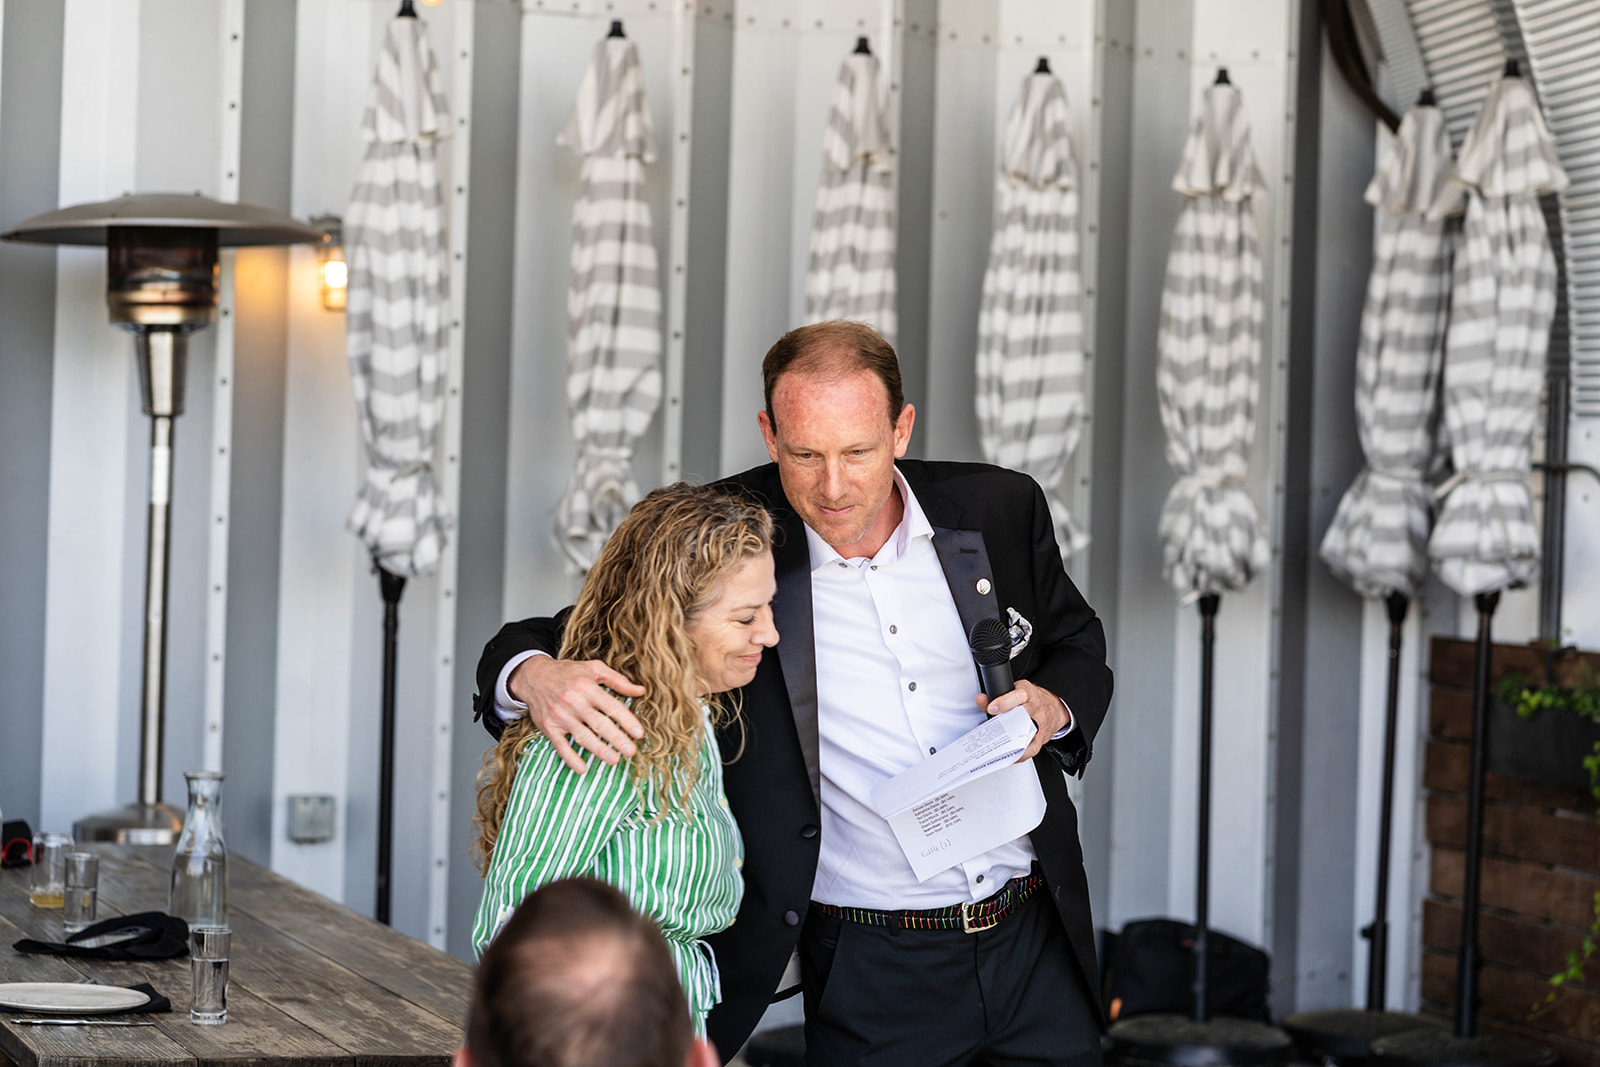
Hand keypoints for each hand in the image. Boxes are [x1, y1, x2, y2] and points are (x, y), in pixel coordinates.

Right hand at [509, 655, 646, 772]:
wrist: (534, 676)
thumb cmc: (569, 673)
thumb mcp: (594, 669)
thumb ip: (618, 680)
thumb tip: (641, 691)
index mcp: (587, 686)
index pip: (611, 706)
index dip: (627, 720)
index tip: (639, 733)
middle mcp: (574, 701)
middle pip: (599, 724)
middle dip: (617, 739)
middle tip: (631, 752)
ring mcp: (560, 716)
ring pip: (582, 736)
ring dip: (599, 750)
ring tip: (614, 760)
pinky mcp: (548, 727)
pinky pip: (560, 745)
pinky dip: (570, 758)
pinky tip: (582, 768)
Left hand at [975, 678, 1069, 761]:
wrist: (1054, 707)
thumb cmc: (1032, 699)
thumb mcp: (1017, 691)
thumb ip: (999, 696)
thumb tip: (981, 700)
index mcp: (1029, 693)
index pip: (1019, 695)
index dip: (1004, 702)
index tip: (991, 708)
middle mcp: (1036, 706)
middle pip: (1024, 713)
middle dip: (1007, 720)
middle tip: (992, 727)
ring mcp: (1041, 722)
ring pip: (1027, 732)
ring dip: (1011, 740)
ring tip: (997, 745)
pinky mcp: (1042, 736)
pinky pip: (1032, 748)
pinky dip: (1020, 754)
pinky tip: (1009, 755)